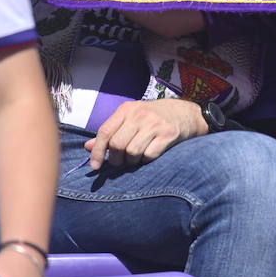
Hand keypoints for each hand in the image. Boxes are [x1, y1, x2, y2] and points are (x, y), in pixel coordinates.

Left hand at [84, 98, 206, 169]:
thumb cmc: (153, 117)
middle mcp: (140, 114)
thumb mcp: (131, 119)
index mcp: (127, 109)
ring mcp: (155, 124)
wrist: (187, 113)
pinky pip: (149, 155)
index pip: (105, 132)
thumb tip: (88, 147)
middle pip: (117, 145)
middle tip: (121, 161)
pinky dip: (147, 160)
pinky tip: (150, 154)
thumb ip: (111, 132)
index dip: (97, 152)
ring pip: (132, 152)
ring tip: (137, 157)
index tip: (95, 167)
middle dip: (116, 159)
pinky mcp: (169, 134)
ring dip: (132, 161)